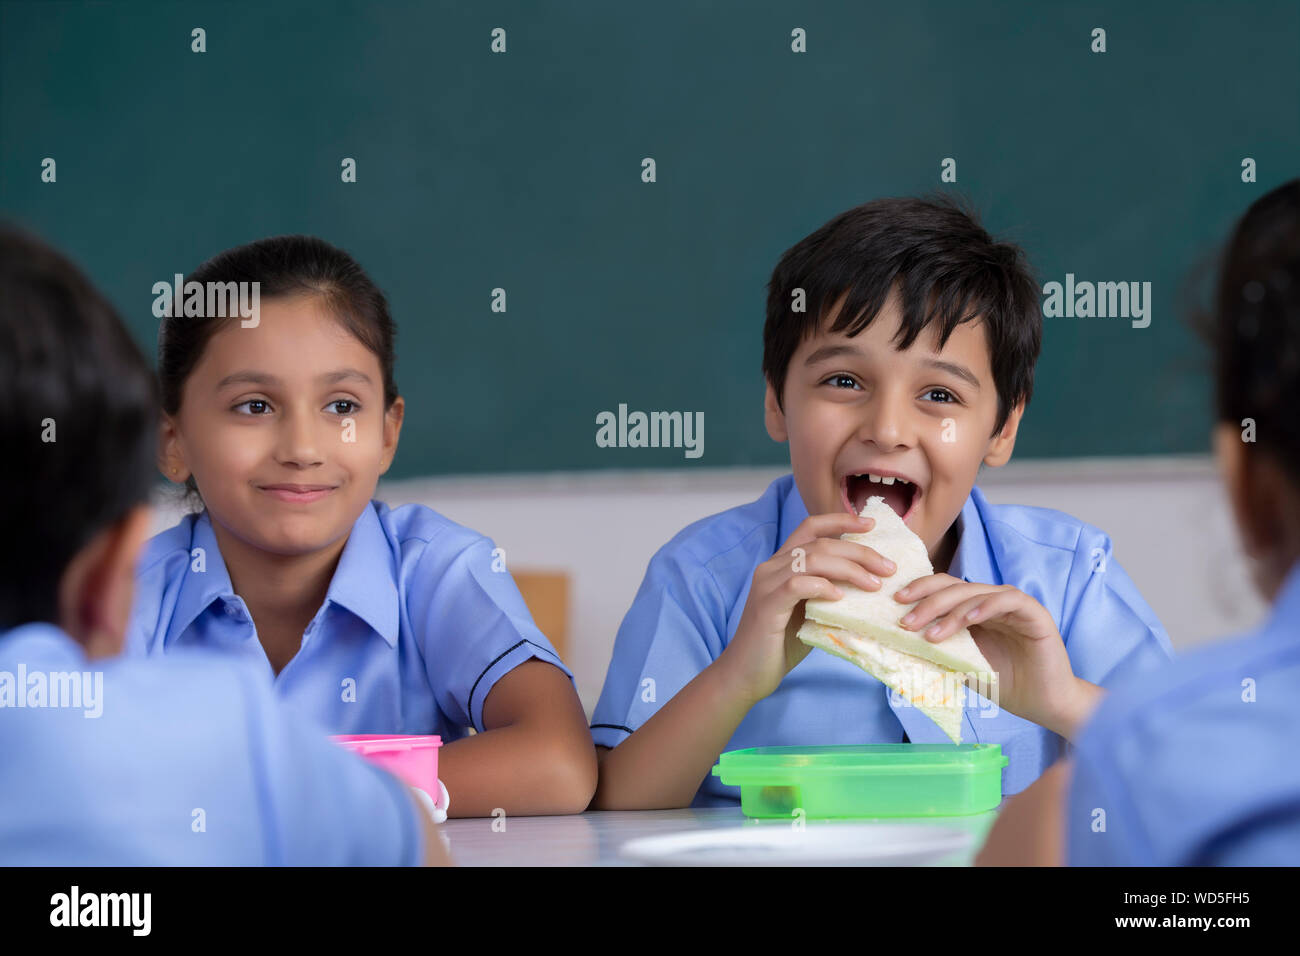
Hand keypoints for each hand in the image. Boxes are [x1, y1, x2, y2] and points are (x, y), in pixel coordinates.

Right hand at [719, 512, 896, 704]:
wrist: (746, 673)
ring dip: (849, 570)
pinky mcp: (766, 605)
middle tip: (888, 568)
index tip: (871, 524)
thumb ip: (827, 593)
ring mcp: (767, 584)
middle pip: (820, 543)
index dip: (841, 521)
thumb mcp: (809, 611)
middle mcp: (771, 567)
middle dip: (859, 552)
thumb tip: (868, 585)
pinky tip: (840, 597)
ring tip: (873, 585)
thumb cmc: (780, 644)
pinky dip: (822, 586)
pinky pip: (798, 585)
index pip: (811, 528)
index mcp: (781, 564)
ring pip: (812, 559)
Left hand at [894, 575, 1100, 738]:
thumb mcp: (960, 667)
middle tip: (906, 620)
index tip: (895, 602)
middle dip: (927, 602)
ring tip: (931, 634)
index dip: (919, 591)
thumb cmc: (1003, 685)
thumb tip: (897, 648)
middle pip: (954, 588)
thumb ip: (936, 653)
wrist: (1044, 705)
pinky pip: (1008, 600)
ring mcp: (1013, 605)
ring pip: (976, 593)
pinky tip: (969, 619)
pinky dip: (986, 606)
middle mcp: (991, 602)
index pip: (943, 589)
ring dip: (951, 612)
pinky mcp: (1035, 614)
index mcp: (974, 610)